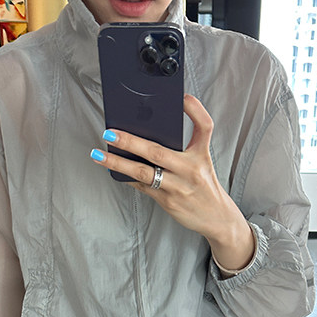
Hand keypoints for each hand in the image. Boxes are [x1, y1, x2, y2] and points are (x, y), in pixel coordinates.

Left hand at [90, 94, 253, 271]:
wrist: (216, 218)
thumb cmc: (205, 186)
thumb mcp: (203, 161)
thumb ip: (184, 146)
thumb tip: (149, 131)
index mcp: (201, 155)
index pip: (204, 127)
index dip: (195, 110)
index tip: (182, 98)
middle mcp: (190, 170)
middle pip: (157, 152)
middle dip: (130, 141)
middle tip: (109, 133)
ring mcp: (178, 188)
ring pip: (144, 173)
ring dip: (119, 163)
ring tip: (100, 155)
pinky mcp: (168, 202)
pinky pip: (143, 187)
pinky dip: (127, 177)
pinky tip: (113, 170)